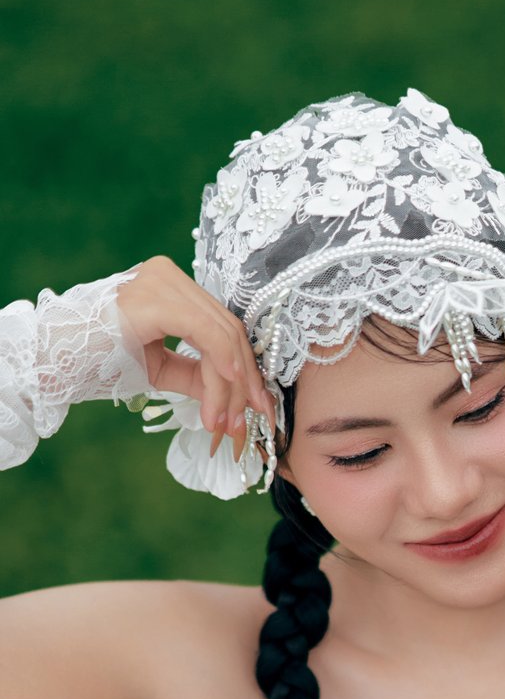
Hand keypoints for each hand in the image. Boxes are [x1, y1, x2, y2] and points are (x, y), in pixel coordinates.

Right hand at [116, 255, 272, 458]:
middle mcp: (168, 274)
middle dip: (245, 382)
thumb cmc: (99, 361)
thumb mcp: (160, 369)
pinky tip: (224, 396)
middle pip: (229, 329)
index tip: (257, 408)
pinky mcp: (154, 299)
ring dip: (230, 386)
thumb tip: (236, 399)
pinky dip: (220, 368)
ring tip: (225, 423)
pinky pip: (205, 334)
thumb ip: (198, 376)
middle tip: (249, 422)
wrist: (53, 359)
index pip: (223, 326)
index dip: (247, 369)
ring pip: (221, 335)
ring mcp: (161, 281)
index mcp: (171, 286)